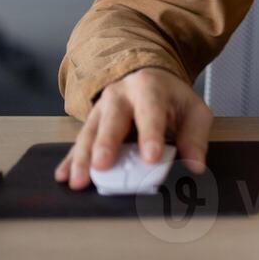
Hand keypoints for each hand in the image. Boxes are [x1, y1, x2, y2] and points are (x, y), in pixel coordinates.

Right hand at [54, 66, 211, 190]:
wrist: (146, 78)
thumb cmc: (171, 99)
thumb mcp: (192, 110)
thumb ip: (195, 137)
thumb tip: (195, 166)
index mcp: (149, 87)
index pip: (150, 111)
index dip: (150, 134)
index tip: (151, 158)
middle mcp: (120, 95)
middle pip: (112, 119)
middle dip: (106, 143)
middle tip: (102, 165)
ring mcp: (100, 109)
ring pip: (89, 132)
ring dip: (82, 157)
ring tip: (78, 180)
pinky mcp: (90, 124)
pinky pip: (78, 143)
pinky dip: (70, 160)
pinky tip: (62, 175)